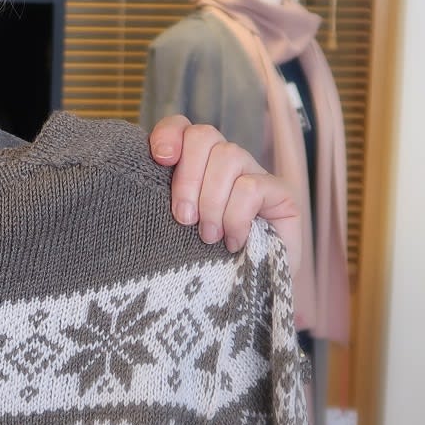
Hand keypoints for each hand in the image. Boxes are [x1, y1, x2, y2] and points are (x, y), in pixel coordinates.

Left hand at [149, 116, 302, 275]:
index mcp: (196, 166)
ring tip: (209, 237)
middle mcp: (226, 164)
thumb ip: (162, 203)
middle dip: (187, 178)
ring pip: (229, 156)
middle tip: (184, 219)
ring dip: (212, 201)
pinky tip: (234, 242)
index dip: (169, 134)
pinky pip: (251, 187)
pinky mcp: (282, 194)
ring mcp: (256, 176)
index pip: (182, 127)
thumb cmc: (202, 265)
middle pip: (204, 136)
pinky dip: (236, 217)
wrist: (245, 296)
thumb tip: (143, 177)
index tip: (159, 159)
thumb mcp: (172, 233)